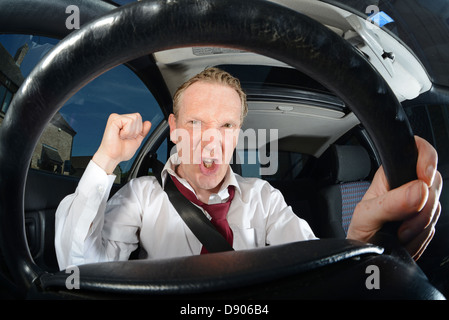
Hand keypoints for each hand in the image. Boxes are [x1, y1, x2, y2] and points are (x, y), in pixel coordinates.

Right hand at [92, 113, 151, 173]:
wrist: (113, 157)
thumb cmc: (121, 151)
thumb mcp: (136, 140)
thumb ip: (143, 131)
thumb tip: (148, 122)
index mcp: (123, 121)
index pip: (139, 118)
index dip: (138, 130)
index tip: (128, 137)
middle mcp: (119, 118)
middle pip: (138, 117)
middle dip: (135, 130)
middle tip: (125, 138)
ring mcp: (115, 118)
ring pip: (134, 119)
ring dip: (130, 132)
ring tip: (122, 137)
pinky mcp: (113, 120)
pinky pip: (129, 121)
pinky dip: (127, 132)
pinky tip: (119, 135)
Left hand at [347, 136, 442, 259]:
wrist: (365, 253)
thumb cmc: (361, 229)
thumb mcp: (367, 215)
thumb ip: (390, 203)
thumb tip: (419, 189)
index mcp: (391, 175)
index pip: (416, 150)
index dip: (427, 158)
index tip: (424, 178)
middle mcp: (408, 186)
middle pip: (434, 182)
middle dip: (422, 206)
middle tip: (402, 221)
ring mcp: (419, 205)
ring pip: (436, 208)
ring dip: (419, 226)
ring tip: (398, 233)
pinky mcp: (425, 224)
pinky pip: (434, 229)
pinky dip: (420, 239)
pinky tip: (404, 240)